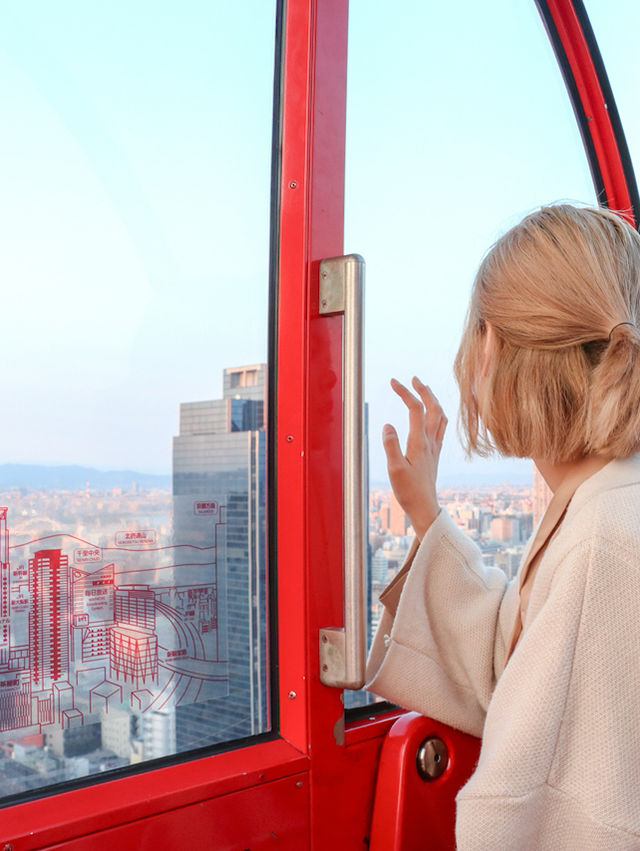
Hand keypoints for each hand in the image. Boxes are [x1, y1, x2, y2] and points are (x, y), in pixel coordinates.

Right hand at [382, 377, 446, 538]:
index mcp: (420, 443)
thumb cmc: (408, 491)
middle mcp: (431, 442)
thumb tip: (388, 424)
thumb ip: (391, 445)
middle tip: (412, 379)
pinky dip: (437, 413)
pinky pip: (441, 427)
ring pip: (440, 416)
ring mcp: (435, 447)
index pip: (415, 409)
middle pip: (433, 408)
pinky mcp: (435, 454)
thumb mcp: (394, 469)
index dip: (405, 393)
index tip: (393, 382)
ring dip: (433, 400)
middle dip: (424, 390)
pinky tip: (431, 414)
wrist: (425, 508)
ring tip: (424, 390)